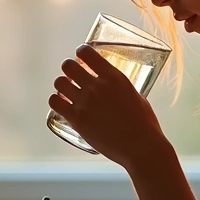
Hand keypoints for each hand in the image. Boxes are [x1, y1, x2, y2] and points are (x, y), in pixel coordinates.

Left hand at [48, 44, 166, 167]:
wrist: (141, 147)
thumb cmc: (144, 125)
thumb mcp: (136, 96)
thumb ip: (121, 89)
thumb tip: (113, 89)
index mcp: (114, 77)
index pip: (87, 52)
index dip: (81, 53)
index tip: (81, 57)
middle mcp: (97, 86)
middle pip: (68, 66)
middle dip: (69, 69)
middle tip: (73, 77)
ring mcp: (85, 102)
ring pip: (59, 83)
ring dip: (61, 85)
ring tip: (66, 91)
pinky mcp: (77, 119)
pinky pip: (54, 102)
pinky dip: (56, 101)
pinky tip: (61, 104)